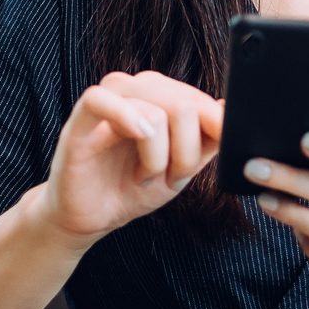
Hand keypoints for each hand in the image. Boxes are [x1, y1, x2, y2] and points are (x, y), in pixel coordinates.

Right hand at [37, 71, 223, 249]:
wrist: (91, 217)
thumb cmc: (133, 187)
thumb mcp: (181, 167)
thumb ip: (206, 140)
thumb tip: (227, 108)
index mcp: (162, 98)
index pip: (198, 99)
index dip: (214, 127)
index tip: (213, 154)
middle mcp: (137, 90)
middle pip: (182, 103)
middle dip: (185, 151)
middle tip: (172, 177)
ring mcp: (109, 100)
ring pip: (153, 109)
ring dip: (158, 156)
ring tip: (144, 177)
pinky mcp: (80, 117)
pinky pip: (101, 99)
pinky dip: (126, 117)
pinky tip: (137, 136)